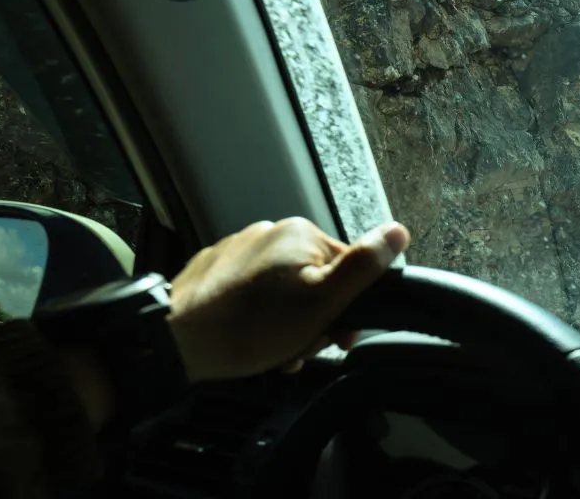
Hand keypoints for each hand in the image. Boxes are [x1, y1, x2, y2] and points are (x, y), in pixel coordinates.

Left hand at [166, 218, 408, 381]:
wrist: (180, 341)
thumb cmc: (254, 327)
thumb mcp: (323, 302)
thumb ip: (364, 266)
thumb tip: (399, 232)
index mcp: (301, 233)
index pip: (347, 270)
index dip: (347, 308)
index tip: (334, 337)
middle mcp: (269, 231)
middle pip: (314, 280)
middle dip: (314, 318)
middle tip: (299, 349)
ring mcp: (238, 248)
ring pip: (283, 289)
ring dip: (287, 322)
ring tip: (272, 349)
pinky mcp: (214, 269)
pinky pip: (251, 291)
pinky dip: (258, 315)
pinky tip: (249, 337)